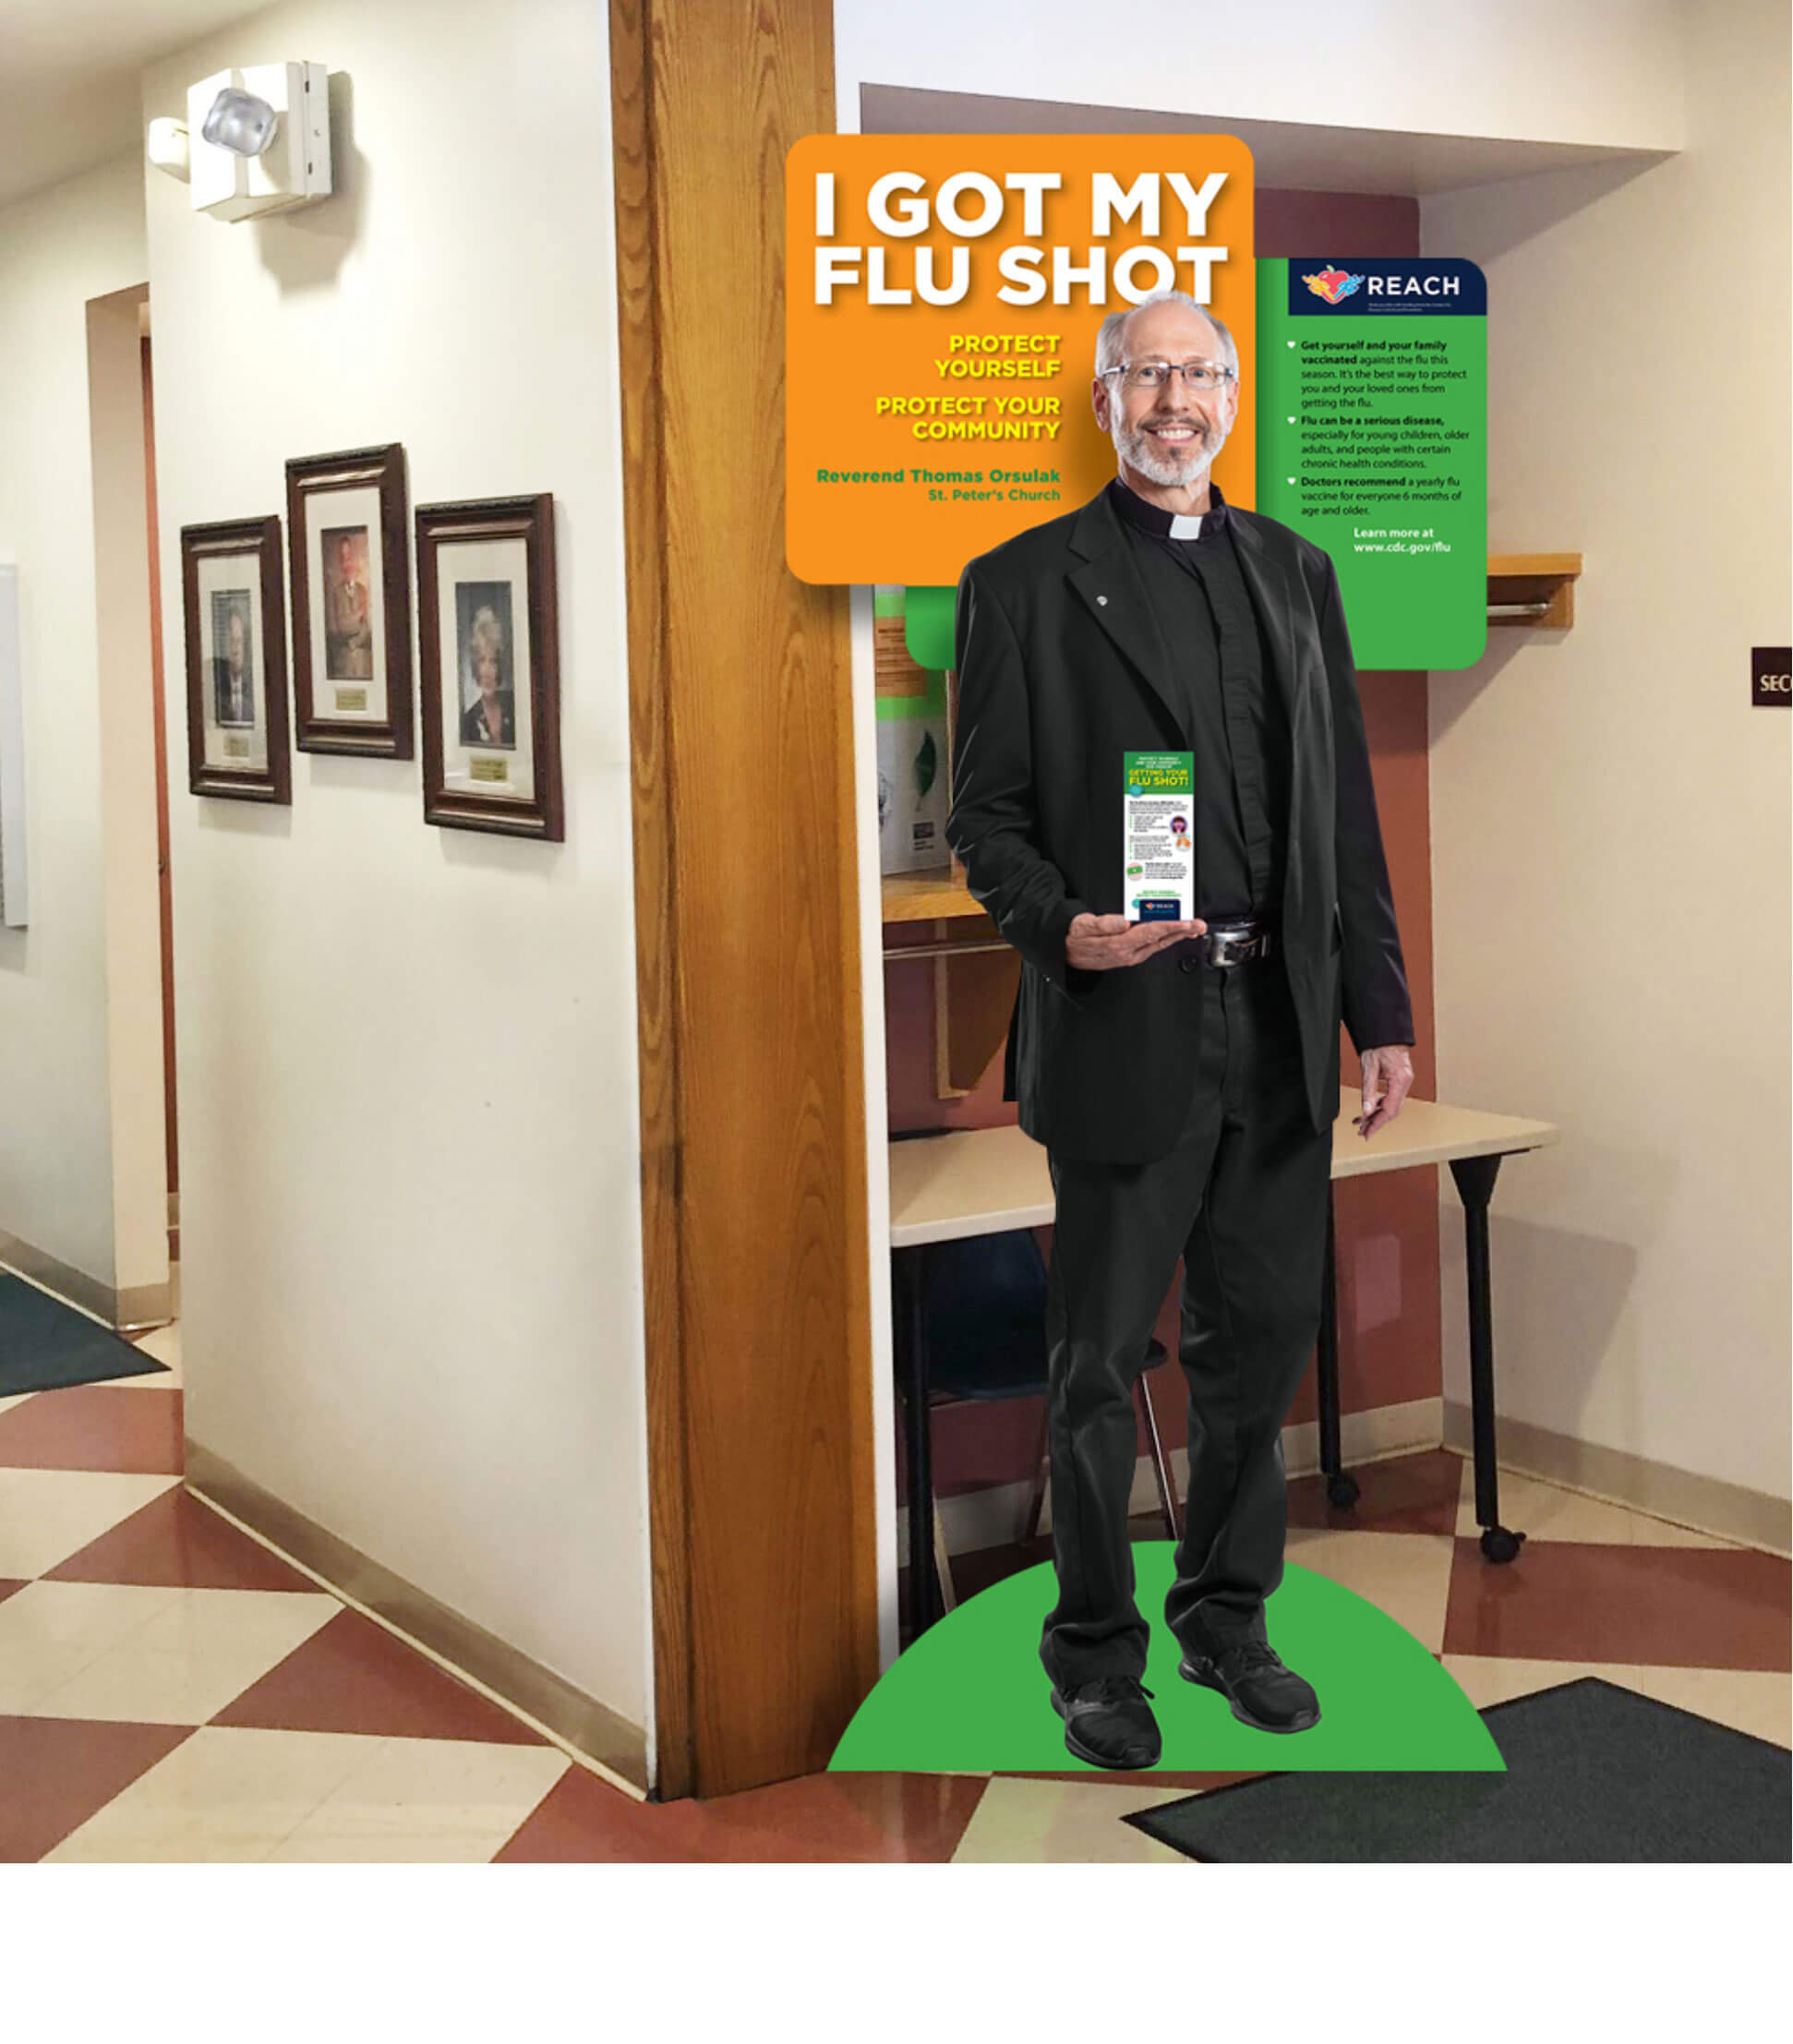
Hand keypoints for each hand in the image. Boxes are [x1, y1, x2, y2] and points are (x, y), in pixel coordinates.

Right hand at [1066, 911, 1207, 971]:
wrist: (1065, 953)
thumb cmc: (1074, 938)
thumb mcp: (1082, 927)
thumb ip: (1103, 924)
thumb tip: (1124, 921)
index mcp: (1119, 944)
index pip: (1151, 932)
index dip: (1171, 925)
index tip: (1186, 921)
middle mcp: (1128, 952)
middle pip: (1161, 939)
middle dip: (1182, 931)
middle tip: (1200, 924)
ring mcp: (1131, 955)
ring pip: (1160, 944)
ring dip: (1178, 936)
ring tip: (1193, 928)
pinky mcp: (1130, 955)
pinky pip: (1153, 946)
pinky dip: (1167, 939)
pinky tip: (1175, 934)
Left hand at [1354, 1045, 1413, 1138]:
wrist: (1386, 1031)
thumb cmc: (1378, 1045)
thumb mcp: (1369, 1069)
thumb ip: (1368, 1092)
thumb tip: (1366, 1112)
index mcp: (1400, 1080)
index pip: (1389, 1109)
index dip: (1377, 1124)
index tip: (1367, 1134)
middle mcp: (1405, 1082)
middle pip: (1392, 1110)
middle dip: (1376, 1122)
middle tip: (1362, 1132)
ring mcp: (1404, 1081)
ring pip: (1391, 1105)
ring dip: (1376, 1115)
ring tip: (1361, 1123)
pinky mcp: (1400, 1079)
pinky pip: (1391, 1097)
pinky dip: (1379, 1105)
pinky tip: (1369, 1110)